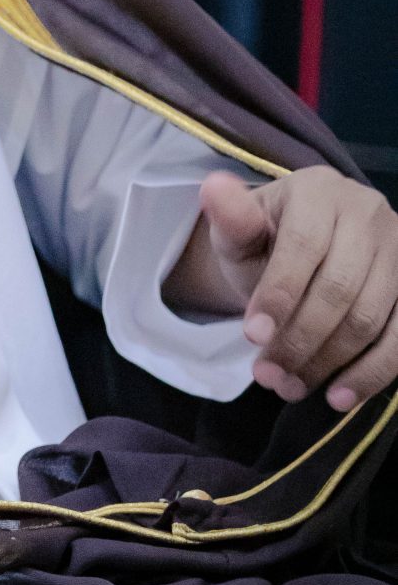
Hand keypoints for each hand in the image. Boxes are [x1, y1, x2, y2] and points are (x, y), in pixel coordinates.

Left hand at [166, 168, 397, 412]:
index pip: (304, 245)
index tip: (252, 337)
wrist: (300, 254)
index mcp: (319, 190)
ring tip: (288, 388)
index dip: (279, 294)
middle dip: (298, 339)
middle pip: (338, 288)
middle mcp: (367, 211)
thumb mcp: (239, 232)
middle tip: (266, 375)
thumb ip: (231, 220)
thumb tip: (212, 187)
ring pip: (369, 317)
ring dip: (327, 362)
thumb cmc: (265, 242)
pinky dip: (371, 373)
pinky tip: (338, 397)